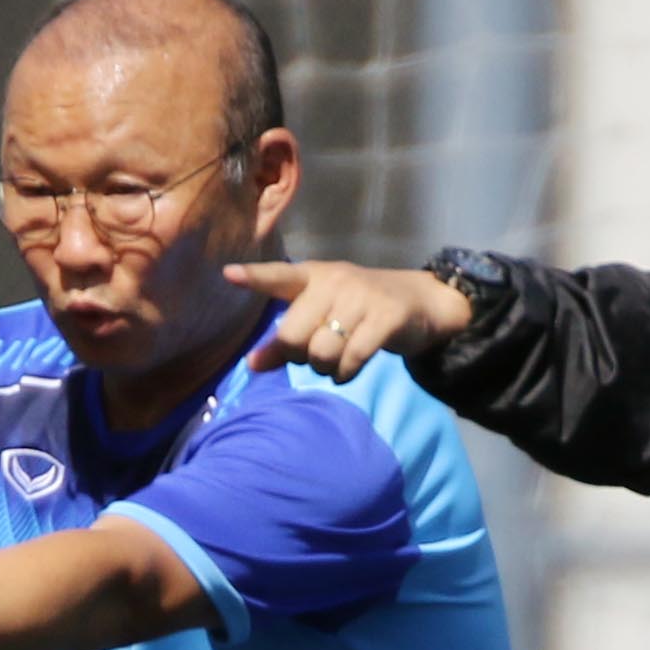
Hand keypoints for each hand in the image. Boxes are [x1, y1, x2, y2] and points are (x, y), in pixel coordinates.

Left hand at [228, 257, 471, 380]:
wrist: (421, 303)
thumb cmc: (360, 311)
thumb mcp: (322, 317)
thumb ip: (285, 342)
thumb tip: (252, 365)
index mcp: (314, 277)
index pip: (279, 276)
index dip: (254, 277)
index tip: (228, 274)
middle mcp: (335, 282)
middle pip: (294, 336)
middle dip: (301, 356)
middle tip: (318, 352)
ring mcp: (361, 297)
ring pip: (321, 352)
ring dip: (325, 369)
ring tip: (336, 362)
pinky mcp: (385, 317)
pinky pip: (352, 359)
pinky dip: (345, 374)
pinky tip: (348, 371)